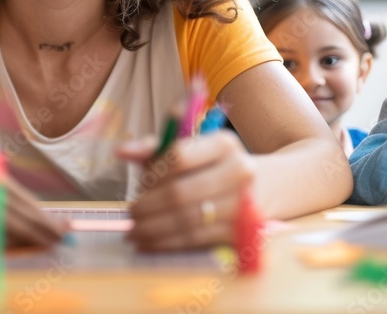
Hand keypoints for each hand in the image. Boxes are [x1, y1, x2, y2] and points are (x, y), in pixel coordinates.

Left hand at [118, 130, 253, 250]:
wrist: (264, 186)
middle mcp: (240, 170)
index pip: (180, 156)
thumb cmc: (213, 165)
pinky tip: (150, 242)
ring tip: (134, 232)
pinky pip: (197, 239)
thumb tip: (122, 151)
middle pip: (181, 192)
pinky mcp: (242, 231)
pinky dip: (168, 243)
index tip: (139, 184)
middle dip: (148, 206)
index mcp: (224, 143)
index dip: (153, 173)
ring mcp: (244, 203)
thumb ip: (154, 147)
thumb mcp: (189, 149)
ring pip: (186, 219)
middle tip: (130, 213)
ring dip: (153, 229)